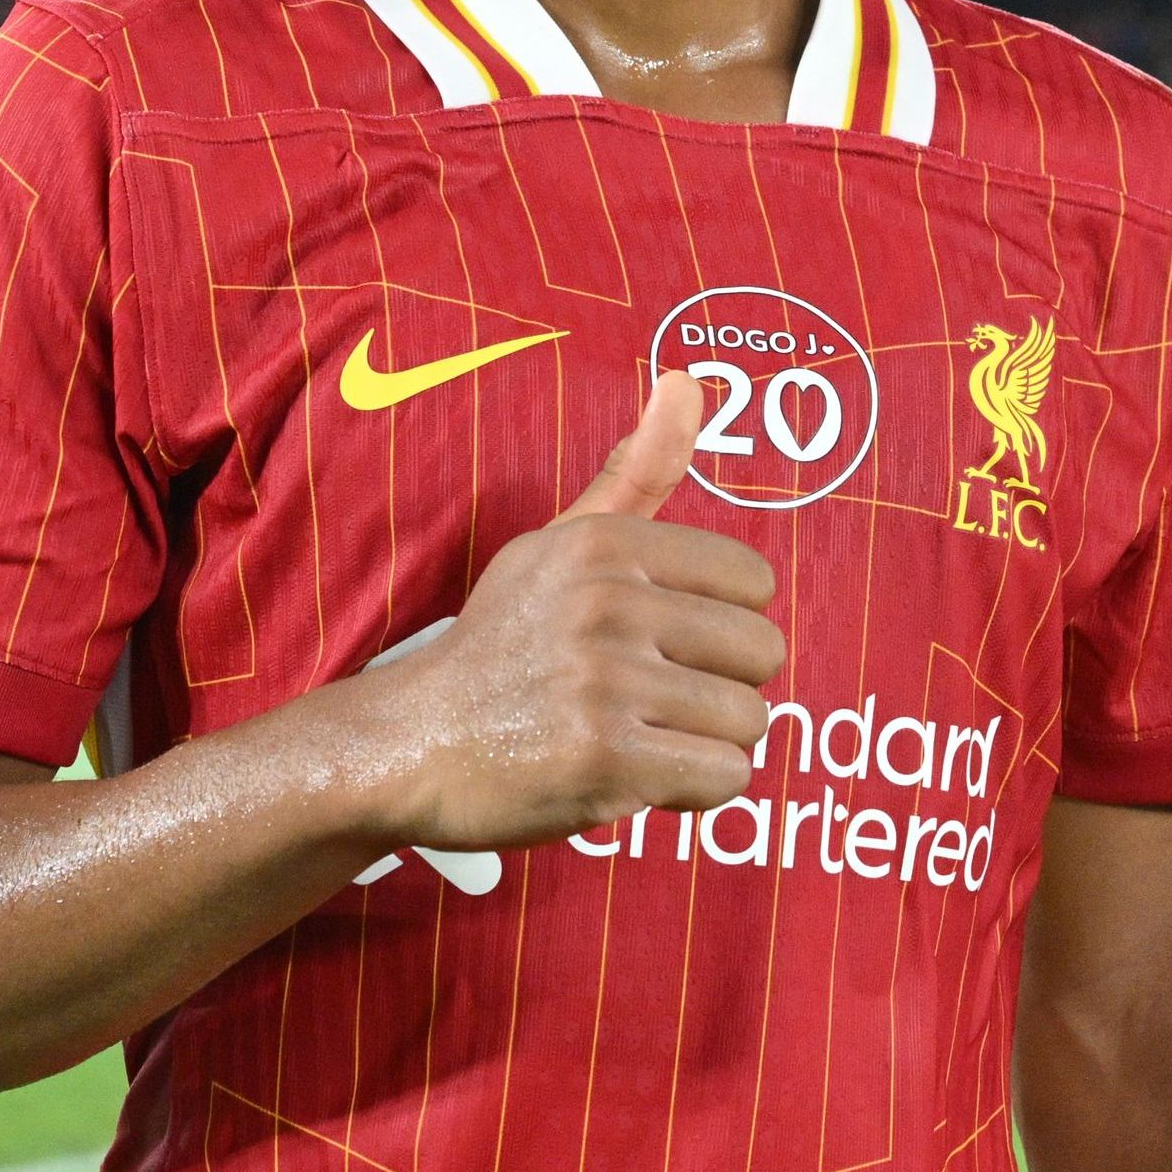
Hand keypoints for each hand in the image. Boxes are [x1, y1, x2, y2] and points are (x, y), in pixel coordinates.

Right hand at [343, 369, 783, 852]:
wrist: (408, 743)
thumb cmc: (502, 646)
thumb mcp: (559, 546)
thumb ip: (635, 473)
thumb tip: (689, 381)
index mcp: (606, 546)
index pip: (754, 584)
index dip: (719, 627)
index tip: (660, 646)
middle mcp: (608, 603)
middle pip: (763, 653)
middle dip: (720, 688)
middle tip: (650, 701)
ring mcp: (605, 683)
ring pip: (748, 721)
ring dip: (706, 743)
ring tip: (640, 738)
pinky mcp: (604, 760)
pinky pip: (724, 777)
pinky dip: (694, 791)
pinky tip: (638, 777)